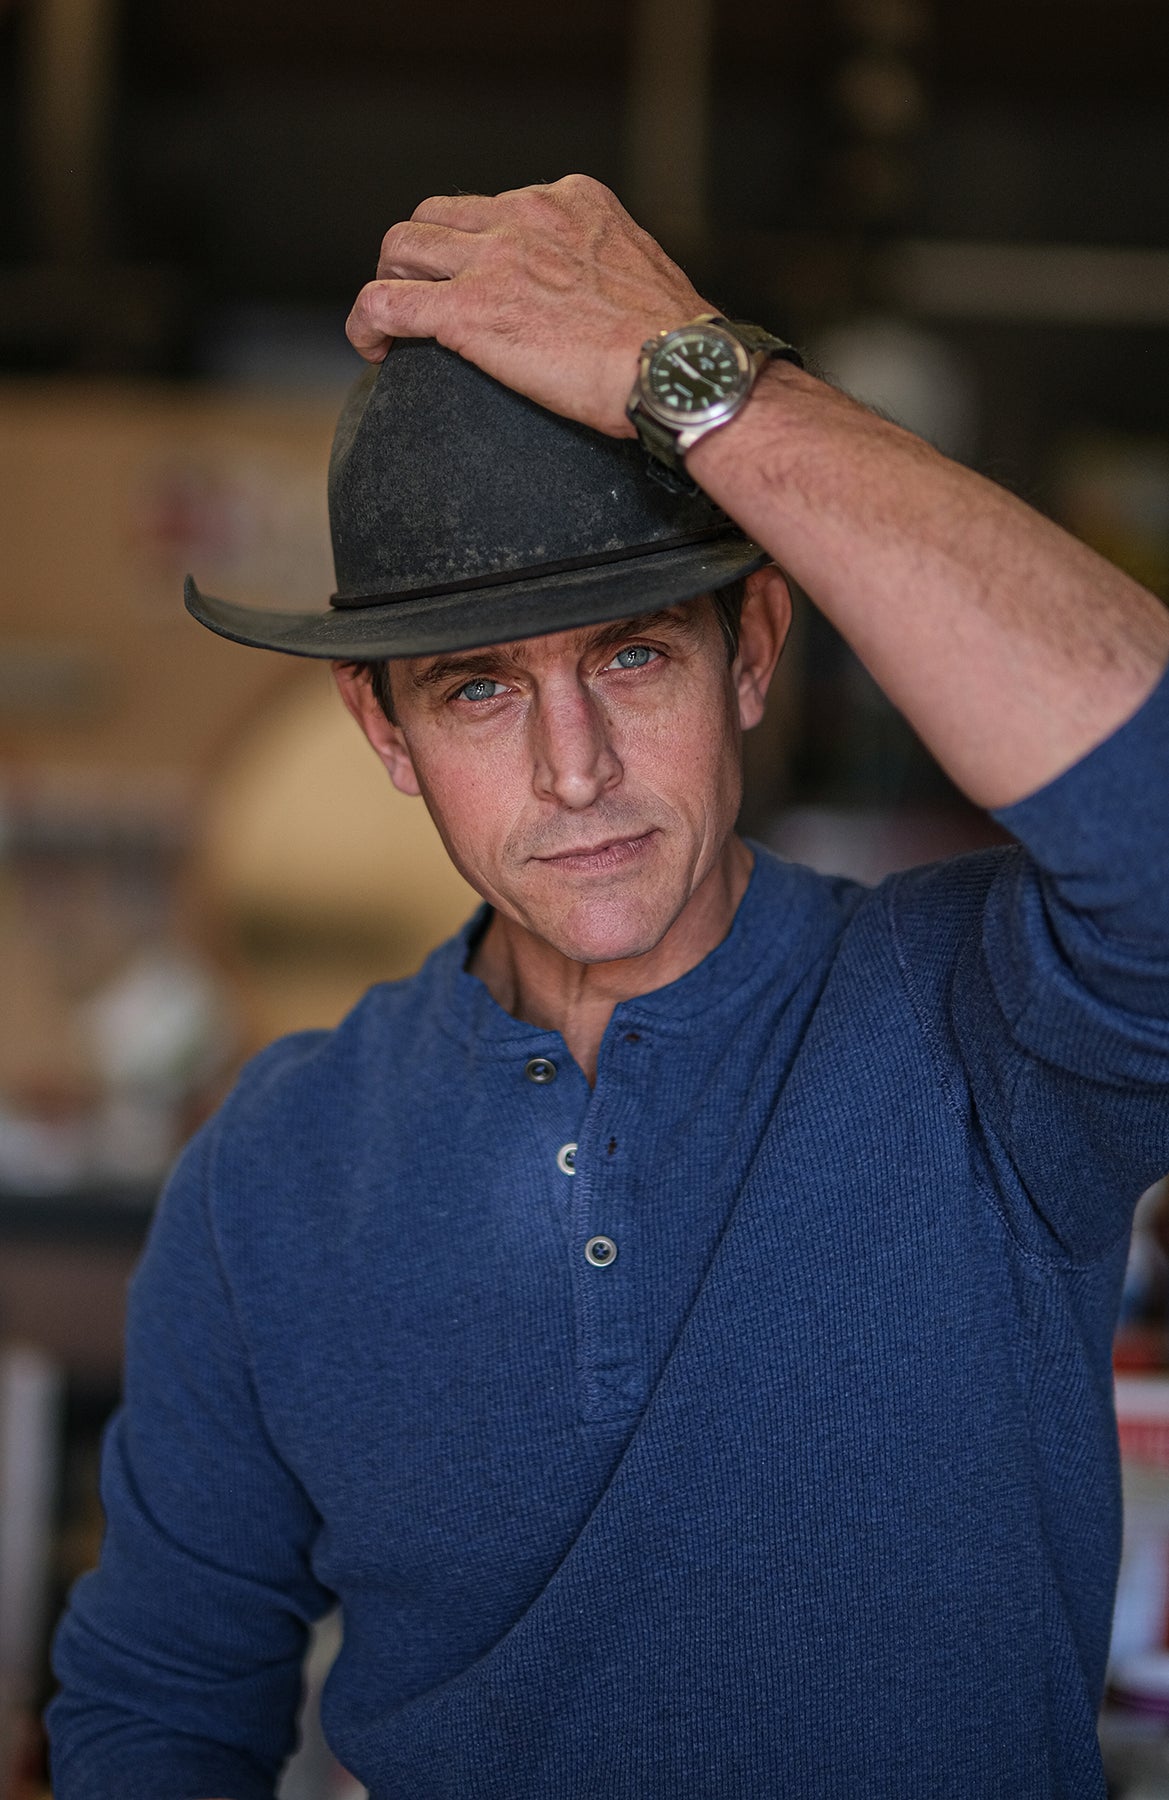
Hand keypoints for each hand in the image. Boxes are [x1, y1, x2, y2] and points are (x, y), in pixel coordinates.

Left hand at [345, 175, 708, 436]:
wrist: (676, 369)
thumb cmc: (672, 343)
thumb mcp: (638, 270)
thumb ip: (600, 265)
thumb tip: (590, 297)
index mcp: (570, 199)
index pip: (496, 204)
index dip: (475, 243)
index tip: (478, 279)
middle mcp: (526, 214)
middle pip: (437, 213)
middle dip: (419, 253)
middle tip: (420, 296)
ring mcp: (493, 259)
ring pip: (402, 246)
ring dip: (390, 280)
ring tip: (392, 324)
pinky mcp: (468, 310)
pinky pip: (386, 300)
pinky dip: (366, 322)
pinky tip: (372, 349)